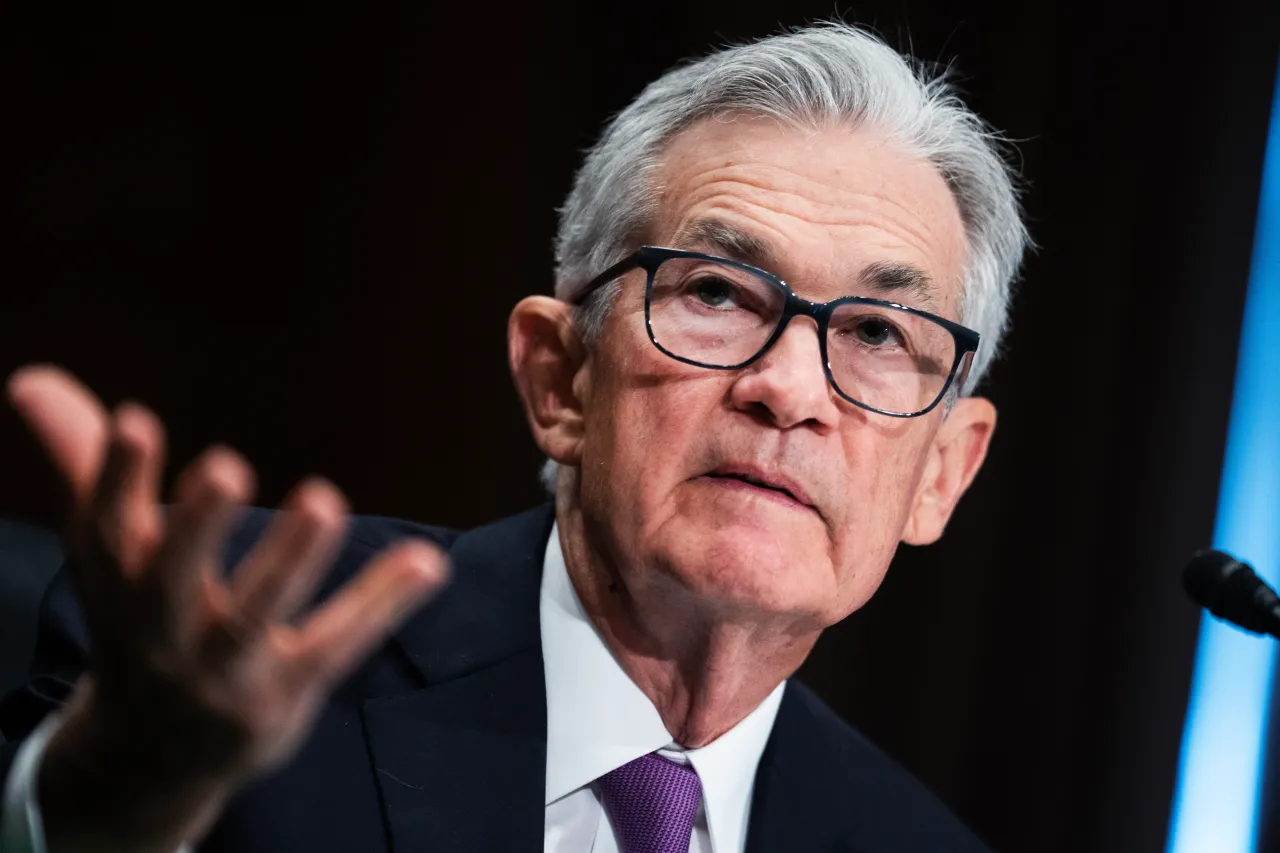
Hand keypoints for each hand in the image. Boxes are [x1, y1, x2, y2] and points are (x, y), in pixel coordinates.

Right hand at [6, 365, 448, 852]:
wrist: (151, 761)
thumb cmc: (141, 627)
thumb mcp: (110, 555)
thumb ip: (85, 464)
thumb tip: (31, 379)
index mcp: (120, 586)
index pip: (106, 532)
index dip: (117, 479)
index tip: (136, 421)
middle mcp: (166, 630)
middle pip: (174, 582)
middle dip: (196, 528)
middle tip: (224, 467)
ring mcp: (227, 668)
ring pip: (257, 616)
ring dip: (289, 560)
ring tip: (324, 502)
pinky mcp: (286, 691)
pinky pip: (336, 645)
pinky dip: (380, 603)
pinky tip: (427, 562)